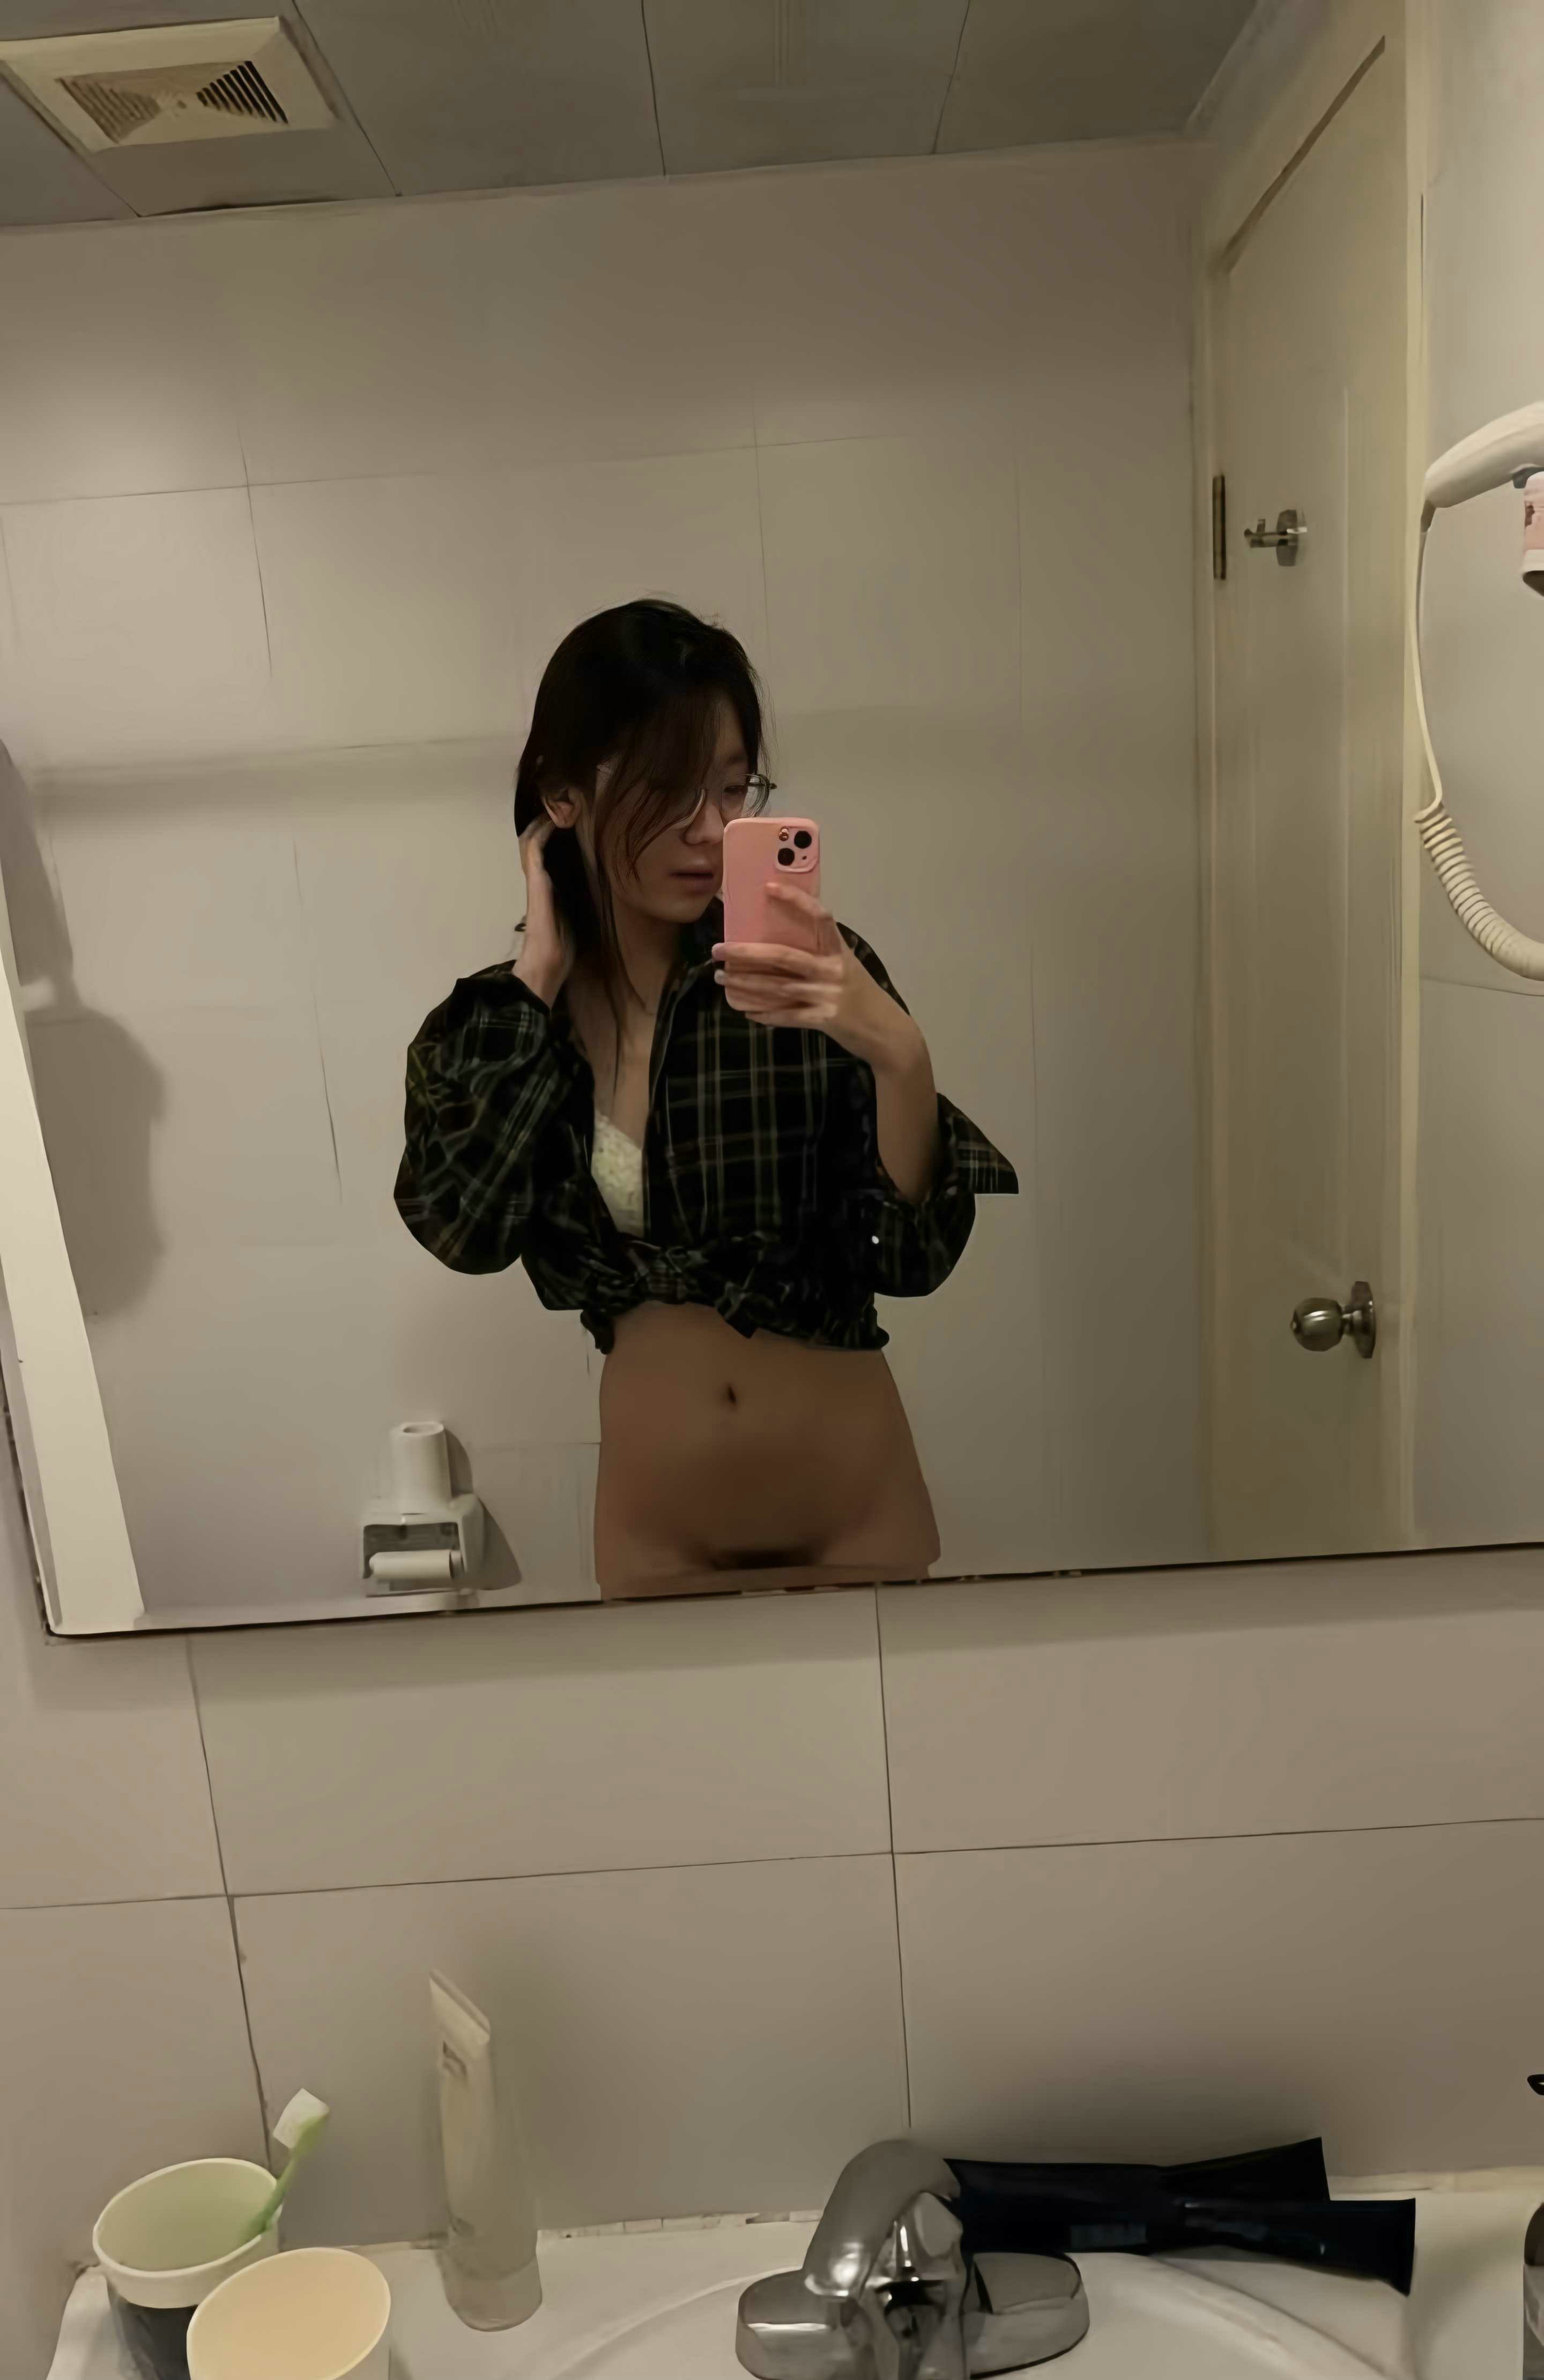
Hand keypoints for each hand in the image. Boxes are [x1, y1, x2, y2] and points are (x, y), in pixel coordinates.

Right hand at [514, 817, 573, 1005]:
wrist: (546, 966)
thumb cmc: (561, 952)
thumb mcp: (576, 923)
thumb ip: (579, 908)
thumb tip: (597, 901)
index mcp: (547, 892)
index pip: (546, 859)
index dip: (552, 840)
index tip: (567, 823)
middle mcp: (539, 883)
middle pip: (536, 846)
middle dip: (544, 826)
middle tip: (559, 808)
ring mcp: (535, 881)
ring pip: (532, 843)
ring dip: (542, 824)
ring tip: (554, 807)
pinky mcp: (535, 882)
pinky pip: (534, 850)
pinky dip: (541, 833)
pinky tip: (553, 821)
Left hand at [713, 883, 921, 1073]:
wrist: (886, 1032)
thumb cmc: (862, 995)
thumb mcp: (846, 967)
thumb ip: (821, 955)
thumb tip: (780, 943)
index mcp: (838, 951)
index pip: (819, 917)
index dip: (795, 900)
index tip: (768, 887)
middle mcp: (833, 970)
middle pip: (783, 956)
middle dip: (746, 952)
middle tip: (719, 949)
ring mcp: (827, 995)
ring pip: (777, 987)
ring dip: (745, 983)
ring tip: (721, 977)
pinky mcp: (823, 1020)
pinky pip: (786, 1015)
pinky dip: (764, 1013)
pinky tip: (745, 1010)